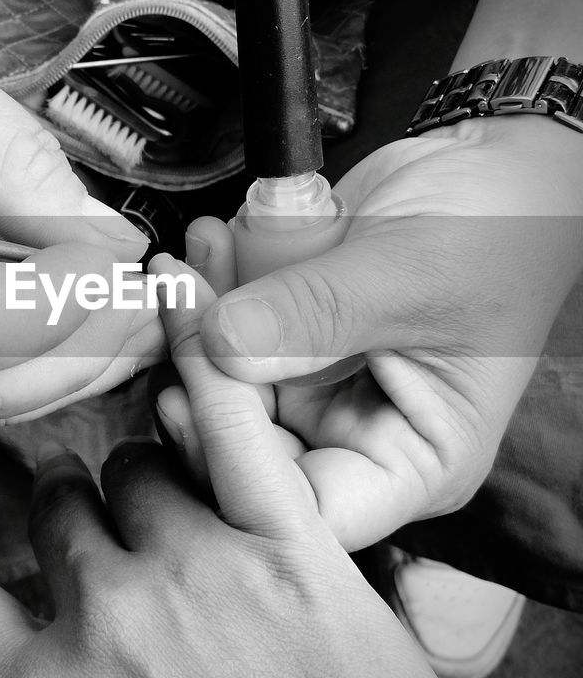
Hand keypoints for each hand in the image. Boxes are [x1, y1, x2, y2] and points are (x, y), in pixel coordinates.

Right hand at [0, 266, 576, 677]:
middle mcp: (105, 620)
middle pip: (54, 514)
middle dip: (59, 508)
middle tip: (77, 512)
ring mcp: (198, 574)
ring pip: (132, 468)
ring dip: (133, 470)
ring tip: (152, 473)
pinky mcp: (294, 552)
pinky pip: (235, 431)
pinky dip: (207, 363)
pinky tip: (190, 312)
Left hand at [174, 116, 582, 546]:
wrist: (497, 166)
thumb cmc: (499, 233)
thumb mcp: (411, 276)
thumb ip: (315, 315)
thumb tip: (220, 347)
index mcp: (411, 463)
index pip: (303, 510)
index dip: (237, 467)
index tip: (188, 393)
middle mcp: (358, 439)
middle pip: (246, 454)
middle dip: (201, 379)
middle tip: (178, 302)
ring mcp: (317, 389)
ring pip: (225, 388)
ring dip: (195, 324)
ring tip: (188, 259)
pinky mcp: (287, 340)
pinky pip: (228, 335)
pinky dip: (210, 290)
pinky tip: (208, 244)